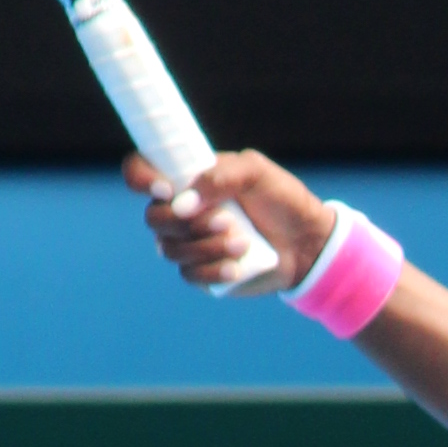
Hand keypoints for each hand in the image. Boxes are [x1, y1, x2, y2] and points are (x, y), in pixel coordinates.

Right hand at [123, 147, 336, 297]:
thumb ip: (220, 176)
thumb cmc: (281, 199)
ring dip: (207, 247)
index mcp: (186, 178)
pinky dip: (214, 270)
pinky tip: (238, 267)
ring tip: (243, 243)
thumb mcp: (257, 172)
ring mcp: (189, 243)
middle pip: (153, 218)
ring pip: (171, 249)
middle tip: (226, 221)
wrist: (307, 241)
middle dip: (185, 223)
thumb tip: (182, 202)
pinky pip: (190, 275)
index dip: (140, 178)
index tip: (166, 189)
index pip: (142, 171)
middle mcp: (181, 211)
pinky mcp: (202, 272)